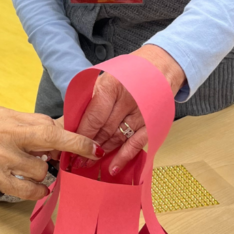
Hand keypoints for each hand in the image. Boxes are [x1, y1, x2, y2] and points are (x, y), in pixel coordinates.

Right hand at [0, 106, 103, 200]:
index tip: (93, 145)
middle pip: (49, 140)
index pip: (48, 124)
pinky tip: (38, 186)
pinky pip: (29, 191)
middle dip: (73, 147)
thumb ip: (35, 123)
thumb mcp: (7, 119)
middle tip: (86, 154)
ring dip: (43, 170)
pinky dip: (38, 190)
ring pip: (41, 169)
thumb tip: (68, 128)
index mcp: (9, 120)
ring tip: (31, 164)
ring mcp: (2, 162)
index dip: (74, 136)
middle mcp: (6, 139)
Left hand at [76, 46, 185, 175]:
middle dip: (88, 145)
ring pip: (117, 138)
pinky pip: (136, 144)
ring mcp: (142, 113)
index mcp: (112, 85)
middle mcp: (128, 99)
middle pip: (104, 129)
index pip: (92, 117)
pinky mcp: (153, 122)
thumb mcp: (108, 77)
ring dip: (103, 152)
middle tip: (76, 158)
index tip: (70, 144)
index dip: (81, 134)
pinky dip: (124, 157)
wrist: (163, 65)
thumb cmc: (132, 71)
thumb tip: (74, 120)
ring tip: (88, 164)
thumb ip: (93, 97)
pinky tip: (113, 168)